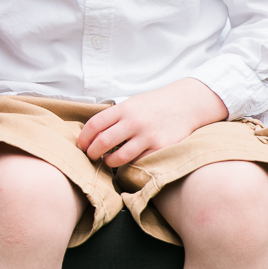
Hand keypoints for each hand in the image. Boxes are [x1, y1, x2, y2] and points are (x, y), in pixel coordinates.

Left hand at [77, 78, 227, 169]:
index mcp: (123, 109)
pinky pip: (137, 162)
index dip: (83, 138)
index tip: (81, 145)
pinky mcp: (159, 148)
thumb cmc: (154, 105)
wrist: (186, 103)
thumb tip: (91, 135)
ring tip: (108, 161)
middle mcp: (133, 122)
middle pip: (102, 143)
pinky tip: (127, 161)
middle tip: (91, 156)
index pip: (94, 125)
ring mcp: (147, 136)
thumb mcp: (132, 103)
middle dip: (91, 153)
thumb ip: (114, 117)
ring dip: (108, 162)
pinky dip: (128, 165)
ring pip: (117, 158)